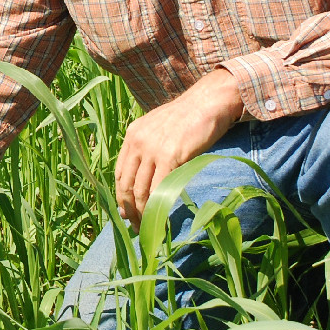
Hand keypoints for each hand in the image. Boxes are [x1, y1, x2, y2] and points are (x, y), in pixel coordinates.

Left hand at [114, 68, 242, 226]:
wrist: (209, 101)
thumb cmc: (190, 117)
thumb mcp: (160, 127)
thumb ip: (149, 147)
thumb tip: (146, 176)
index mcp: (132, 135)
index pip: (120, 173)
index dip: (121, 197)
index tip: (126, 214)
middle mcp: (138, 142)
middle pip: (126, 185)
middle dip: (129, 211)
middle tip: (137, 228)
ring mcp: (153, 149)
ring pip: (141, 190)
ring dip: (144, 213)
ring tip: (149, 228)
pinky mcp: (170, 156)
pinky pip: (160, 188)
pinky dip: (160, 206)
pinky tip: (163, 217)